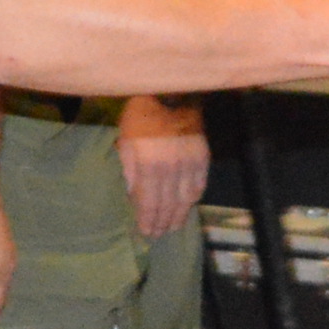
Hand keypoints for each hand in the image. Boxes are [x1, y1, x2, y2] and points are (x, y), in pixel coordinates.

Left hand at [117, 98, 207, 236]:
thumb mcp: (125, 142)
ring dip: (179, 216)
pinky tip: (187, 206)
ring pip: (185, 199)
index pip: (149, 202)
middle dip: (162, 222)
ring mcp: (189, 164)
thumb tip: (133, 196)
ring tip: (172, 227)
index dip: (148, 220)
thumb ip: (129, 171)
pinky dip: (193, 199)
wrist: (169, 93)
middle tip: (158, 234)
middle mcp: (171, 169)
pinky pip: (199, 185)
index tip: (146, 232)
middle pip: (168, 205)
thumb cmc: (140, 117)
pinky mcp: (202, 157)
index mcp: (148, 166)